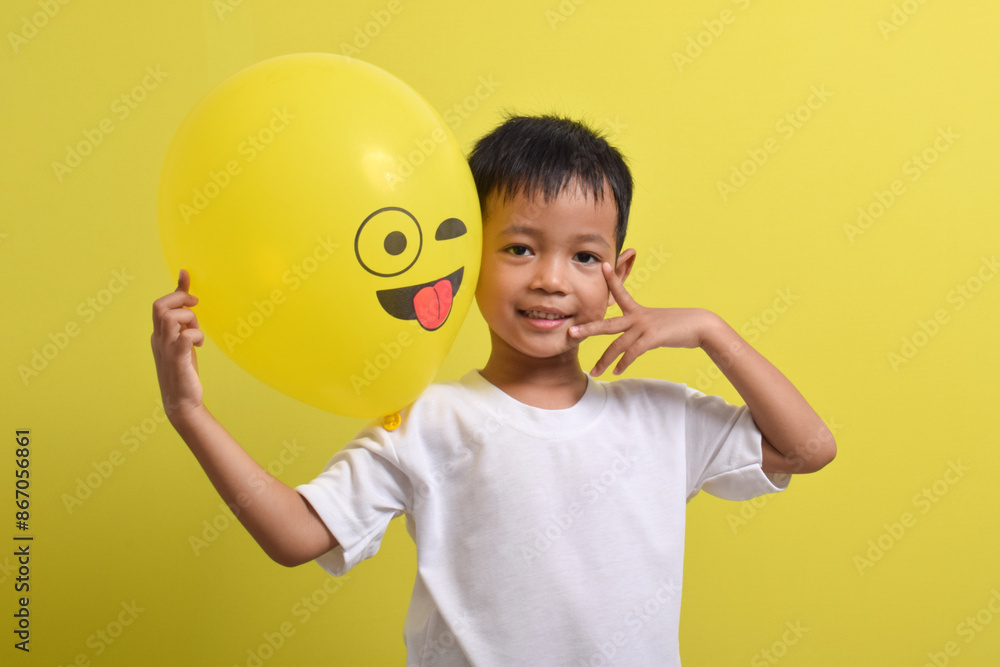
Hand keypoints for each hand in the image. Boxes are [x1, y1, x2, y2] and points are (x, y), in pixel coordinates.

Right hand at [151, 270, 204, 420]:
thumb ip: (184, 319)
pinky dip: (195, 335)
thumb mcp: (183, 339)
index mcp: (159, 334)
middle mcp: (159, 339)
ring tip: (197, 331)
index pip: (160, 304)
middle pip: (160, 306)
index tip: (191, 285)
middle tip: (195, 306)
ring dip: (189, 318)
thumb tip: (188, 297)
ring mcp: (167, 349)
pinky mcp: (177, 360)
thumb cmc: (183, 369)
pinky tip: (200, 344)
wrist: (181, 401)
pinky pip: (184, 337)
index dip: (176, 290)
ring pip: (169, 318)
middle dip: (180, 299)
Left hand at [569, 262, 718, 375]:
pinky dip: (623, 364)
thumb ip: (640, 329)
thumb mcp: (656, 322)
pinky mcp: (652, 338)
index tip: (602, 266)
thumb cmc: (678, 326)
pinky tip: (616, 371)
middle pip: (607, 324)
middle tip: (571, 333)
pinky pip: (632, 353)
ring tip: (593, 371)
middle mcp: (638, 317)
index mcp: (637, 310)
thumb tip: (630, 341)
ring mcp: (644, 327)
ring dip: (604, 360)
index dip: (610, 280)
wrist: (700, 326)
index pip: (620, 292)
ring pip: (617, 345)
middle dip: (588, 329)